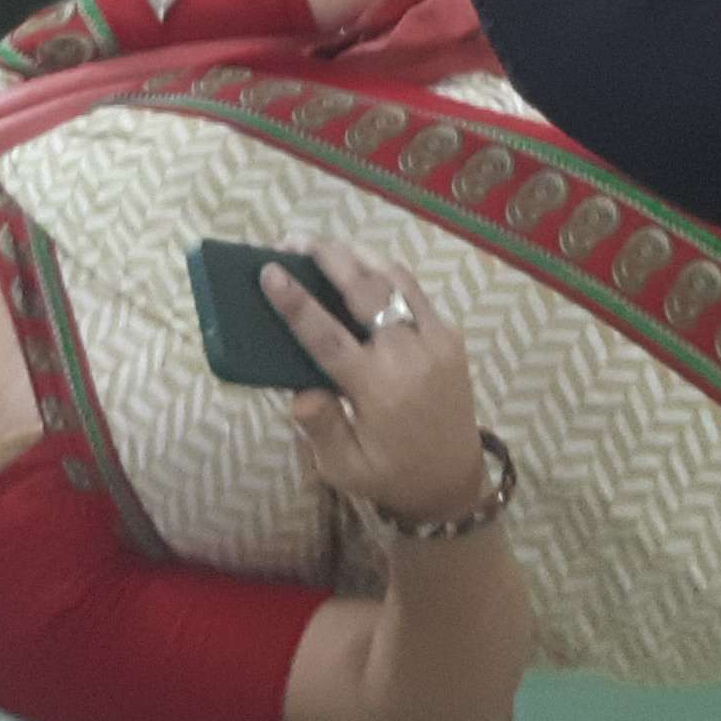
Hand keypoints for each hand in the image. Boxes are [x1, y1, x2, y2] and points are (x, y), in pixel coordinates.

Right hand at [265, 244, 485, 524]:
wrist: (452, 480)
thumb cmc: (388, 473)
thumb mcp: (343, 467)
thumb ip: (321, 428)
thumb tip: (299, 393)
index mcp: (377, 389)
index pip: (328, 337)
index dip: (296, 302)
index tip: (268, 271)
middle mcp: (408, 356)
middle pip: (365, 289)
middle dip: (327, 257)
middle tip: (292, 241)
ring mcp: (435, 340)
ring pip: (395, 278)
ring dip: (357, 256)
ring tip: (324, 247)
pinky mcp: (450, 336)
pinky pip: (414, 291)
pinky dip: (385, 273)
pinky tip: (361, 269)